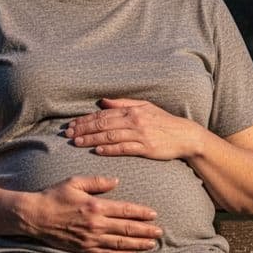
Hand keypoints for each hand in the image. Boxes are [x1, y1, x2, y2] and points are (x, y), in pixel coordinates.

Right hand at [19, 176, 162, 252]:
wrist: (34, 216)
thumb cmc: (54, 196)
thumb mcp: (75, 182)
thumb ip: (97, 181)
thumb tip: (116, 181)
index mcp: (95, 206)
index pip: (125, 210)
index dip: (141, 213)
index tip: (154, 215)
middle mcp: (96, 224)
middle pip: (127, 228)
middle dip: (146, 231)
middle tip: (160, 233)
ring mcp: (90, 239)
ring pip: (120, 243)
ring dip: (137, 244)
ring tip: (151, 244)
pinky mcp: (83, 248)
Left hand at [65, 98, 206, 160]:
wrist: (185, 135)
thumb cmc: (164, 121)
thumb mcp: (144, 107)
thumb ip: (122, 104)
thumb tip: (102, 101)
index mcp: (132, 110)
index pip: (103, 114)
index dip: (85, 119)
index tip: (72, 124)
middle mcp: (134, 121)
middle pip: (103, 124)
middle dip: (83, 129)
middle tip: (68, 134)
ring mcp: (140, 135)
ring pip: (110, 136)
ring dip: (91, 139)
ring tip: (77, 142)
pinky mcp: (146, 148)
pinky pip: (124, 148)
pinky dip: (110, 149)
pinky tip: (97, 150)